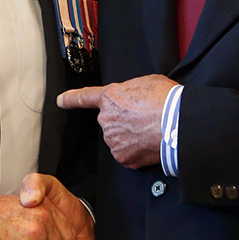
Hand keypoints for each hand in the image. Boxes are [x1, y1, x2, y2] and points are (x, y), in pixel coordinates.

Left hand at [58, 75, 178, 167]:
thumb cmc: (165, 100)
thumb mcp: (146, 81)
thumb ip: (131, 89)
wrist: (177, 123)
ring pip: (119, 137)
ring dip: (130, 135)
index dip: (71, 99)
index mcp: (109, 98)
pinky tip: (149, 142)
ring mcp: (114, 140)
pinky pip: (127, 154)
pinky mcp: (124, 158)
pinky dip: (136, 150)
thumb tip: (133, 97)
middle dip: (124, 119)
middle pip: (111, 120)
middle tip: (144, 116)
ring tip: (149, 128)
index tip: (61, 101)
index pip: (84, 97)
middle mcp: (107, 119)